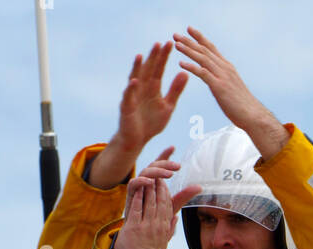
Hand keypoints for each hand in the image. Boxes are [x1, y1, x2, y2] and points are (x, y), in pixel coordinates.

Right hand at [88, 43, 187, 189]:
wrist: (137, 140)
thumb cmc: (150, 123)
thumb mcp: (168, 106)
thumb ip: (175, 91)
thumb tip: (185, 73)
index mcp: (153, 87)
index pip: (159, 69)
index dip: (164, 57)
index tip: (171, 43)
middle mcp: (142, 88)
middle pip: (148, 70)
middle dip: (153, 58)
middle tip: (159, 43)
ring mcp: (133, 96)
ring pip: (135, 79)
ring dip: (137, 68)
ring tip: (141, 56)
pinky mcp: (126, 108)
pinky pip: (128, 97)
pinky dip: (131, 89)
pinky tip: (134, 81)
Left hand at [116, 176, 192, 248]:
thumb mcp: (164, 242)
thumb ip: (170, 228)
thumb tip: (175, 218)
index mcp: (165, 227)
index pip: (167, 204)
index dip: (165, 191)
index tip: (162, 182)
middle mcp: (157, 225)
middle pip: (160, 200)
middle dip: (158, 185)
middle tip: (155, 175)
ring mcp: (146, 226)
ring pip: (149, 201)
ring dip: (148, 187)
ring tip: (147, 178)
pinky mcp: (134, 228)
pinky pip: (137, 208)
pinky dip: (138, 197)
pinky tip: (137, 188)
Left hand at [173, 27, 286, 158]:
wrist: (253, 115)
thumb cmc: (242, 106)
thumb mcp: (231, 88)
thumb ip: (223, 80)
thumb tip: (216, 81)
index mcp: (227, 67)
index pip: (211, 48)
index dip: (200, 38)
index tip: (189, 29)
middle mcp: (225, 68)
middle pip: (205, 50)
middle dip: (189, 41)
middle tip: (175, 34)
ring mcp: (222, 76)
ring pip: (203, 58)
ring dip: (188, 50)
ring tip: (176, 44)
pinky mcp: (219, 87)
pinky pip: (203, 73)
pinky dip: (191, 67)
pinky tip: (181, 63)